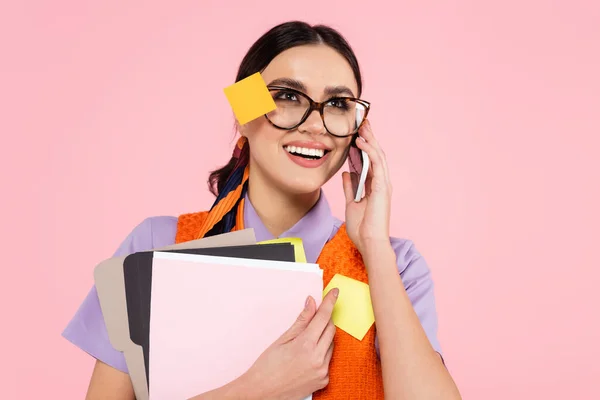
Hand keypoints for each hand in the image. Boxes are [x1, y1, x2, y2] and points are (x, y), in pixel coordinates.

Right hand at [240, 288, 338, 399]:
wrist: (262, 393)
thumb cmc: (268, 365)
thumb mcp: (283, 339)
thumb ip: (302, 320)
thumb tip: (311, 302)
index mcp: (306, 345)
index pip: (323, 317)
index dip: (330, 302)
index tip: (335, 292)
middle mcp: (318, 358)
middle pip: (331, 329)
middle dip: (325, 320)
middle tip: (315, 317)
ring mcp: (322, 371)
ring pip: (331, 345)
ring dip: (323, 338)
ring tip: (305, 342)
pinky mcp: (324, 381)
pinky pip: (328, 360)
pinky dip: (322, 354)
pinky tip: (307, 357)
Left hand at [343, 119, 392, 255]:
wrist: (369, 242)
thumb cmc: (362, 228)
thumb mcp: (351, 203)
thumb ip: (350, 187)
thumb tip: (346, 173)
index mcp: (374, 186)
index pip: (369, 161)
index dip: (363, 146)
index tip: (355, 133)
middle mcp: (381, 182)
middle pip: (375, 154)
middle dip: (369, 137)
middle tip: (361, 122)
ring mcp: (383, 184)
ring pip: (378, 156)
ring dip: (370, 139)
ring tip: (362, 126)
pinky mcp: (382, 187)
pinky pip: (377, 165)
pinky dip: (369, 152)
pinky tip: (361, 142)